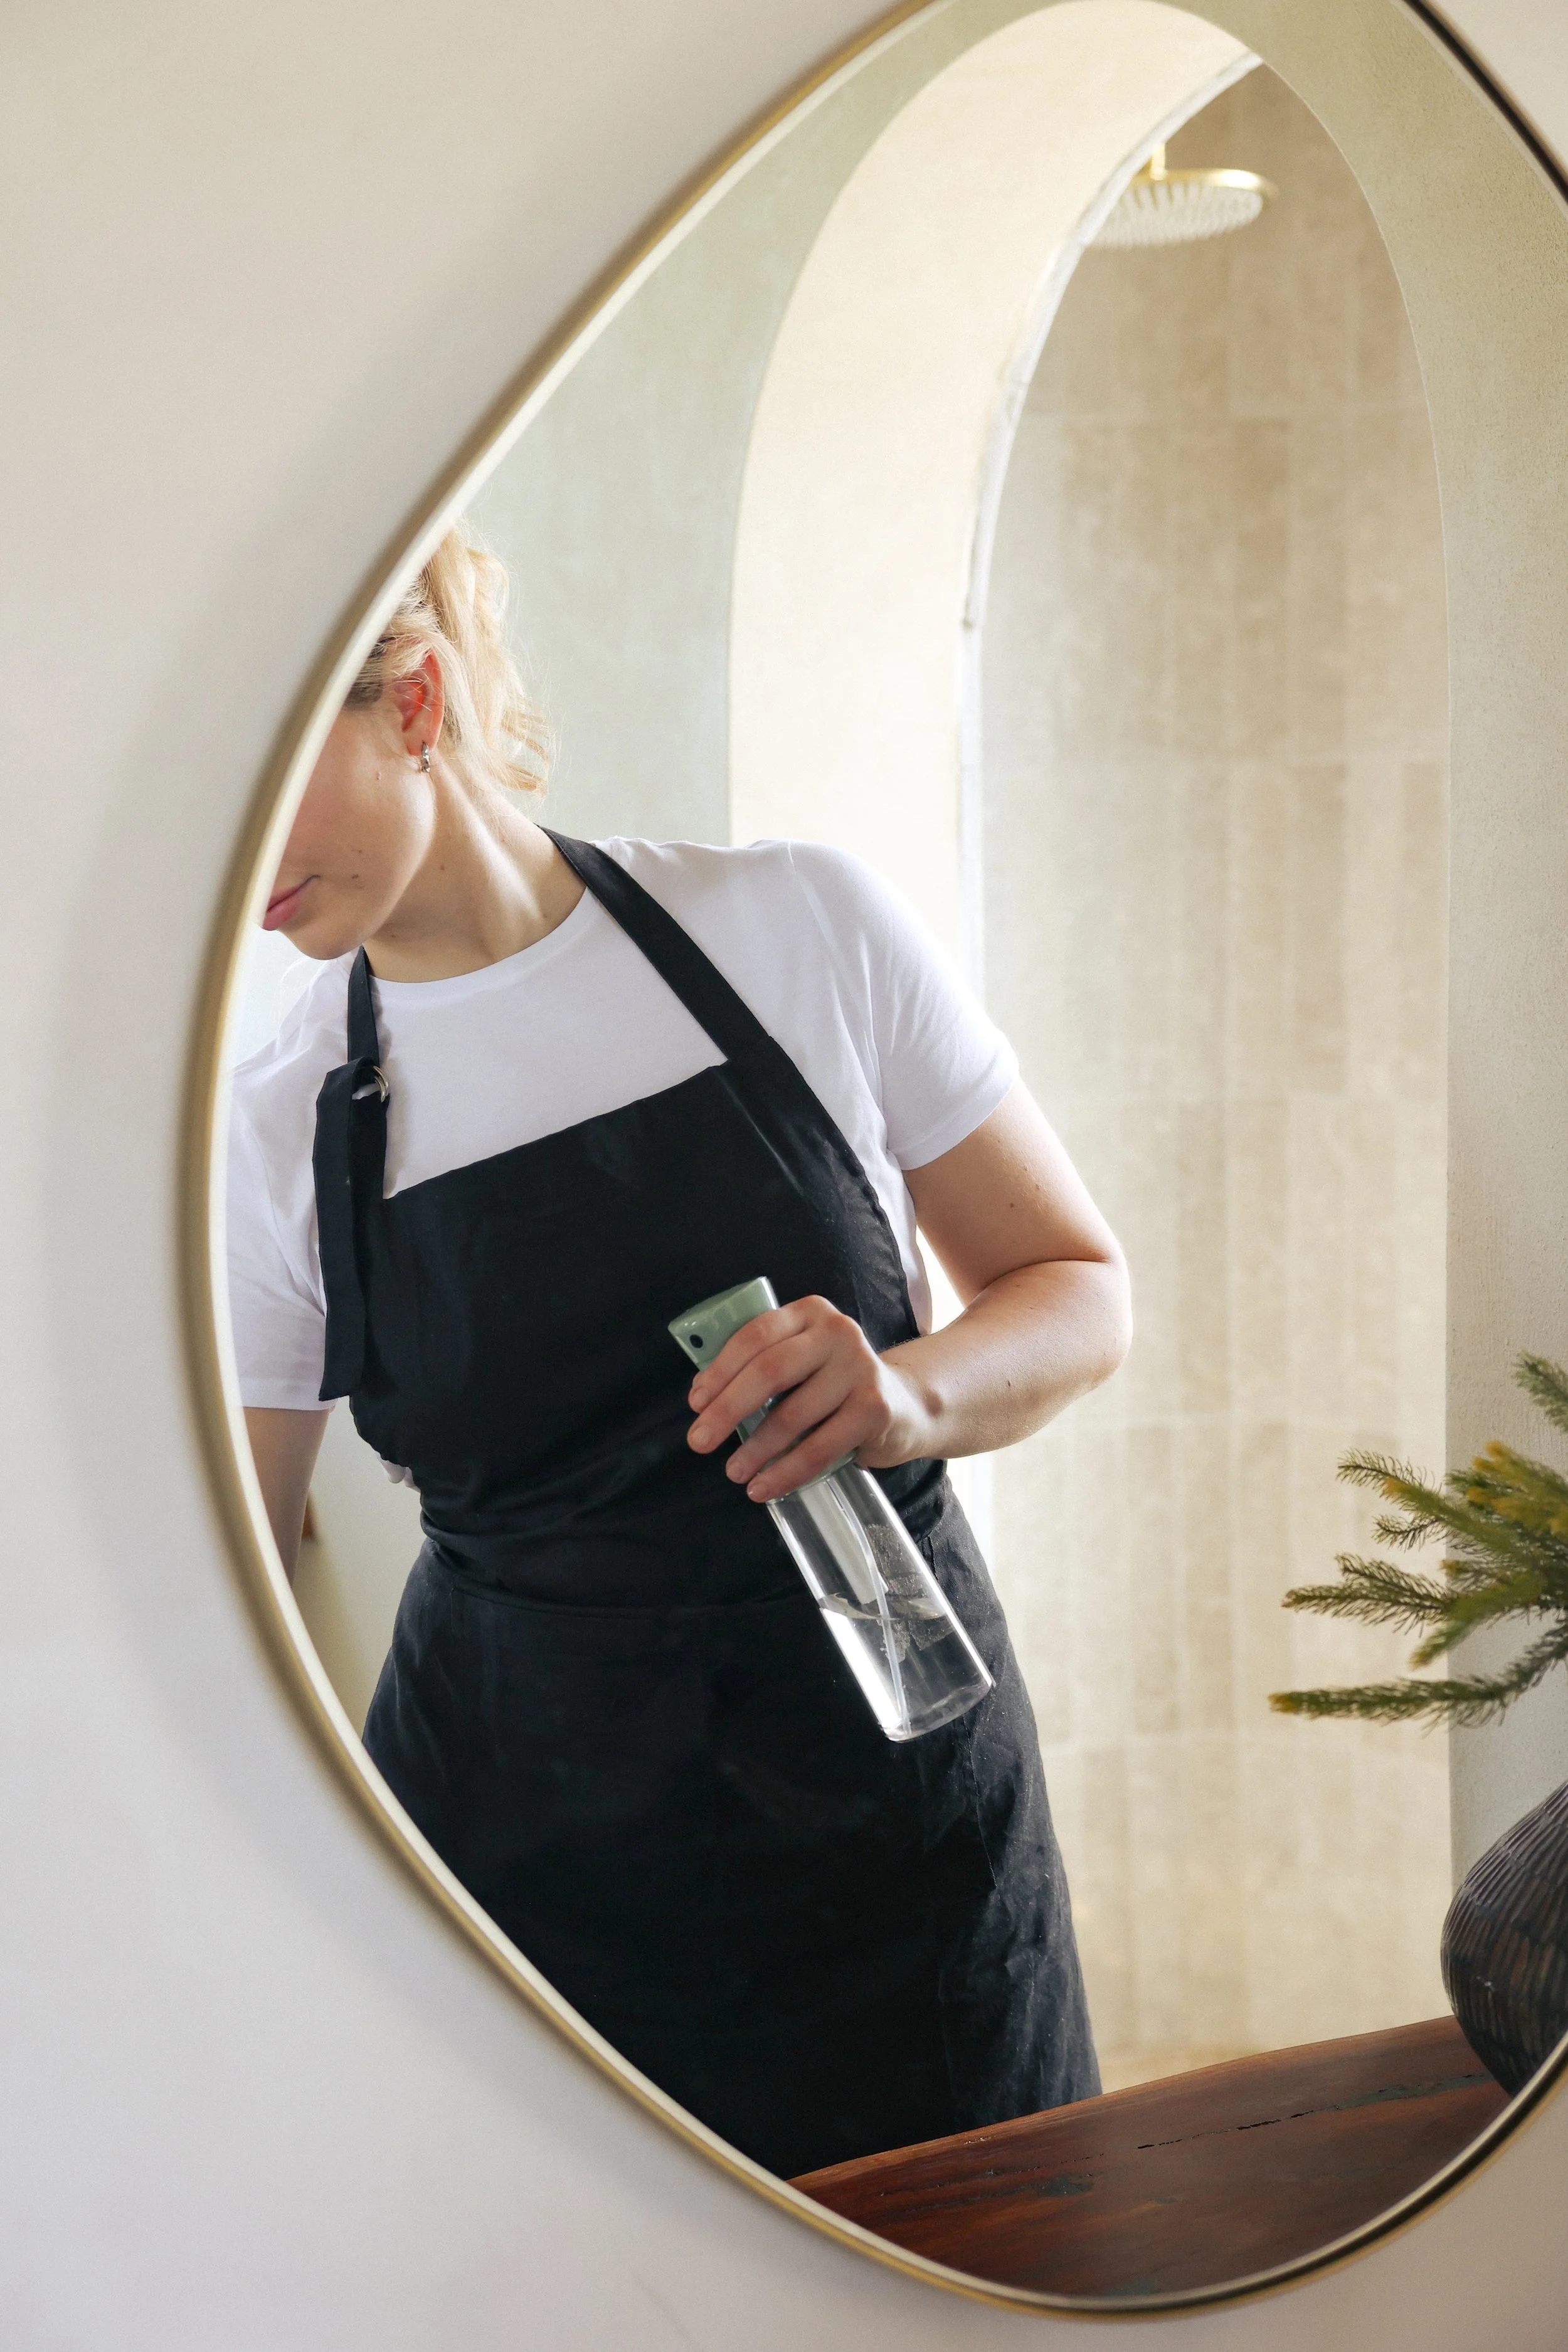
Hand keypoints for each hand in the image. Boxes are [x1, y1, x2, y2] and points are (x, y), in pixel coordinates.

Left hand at [684, 1294, 930, 1502]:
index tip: (695, 1403)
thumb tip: (703, 1396)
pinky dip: (786, 1472)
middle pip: (769, 1371)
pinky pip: (819, 1448)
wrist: (905, 1405)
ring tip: (734, 1472)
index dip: (720, 1371)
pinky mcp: (875, 1408)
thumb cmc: (835, 1383)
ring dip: (755, 1450)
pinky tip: (764, 1487)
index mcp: (810, 1313)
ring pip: (792, 1415)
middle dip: (727, 1410)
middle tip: (700, 1441)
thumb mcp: (803, 1360)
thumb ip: (762, 1366)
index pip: (755, 1336)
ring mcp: (860, 1368)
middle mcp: (838, 1332)